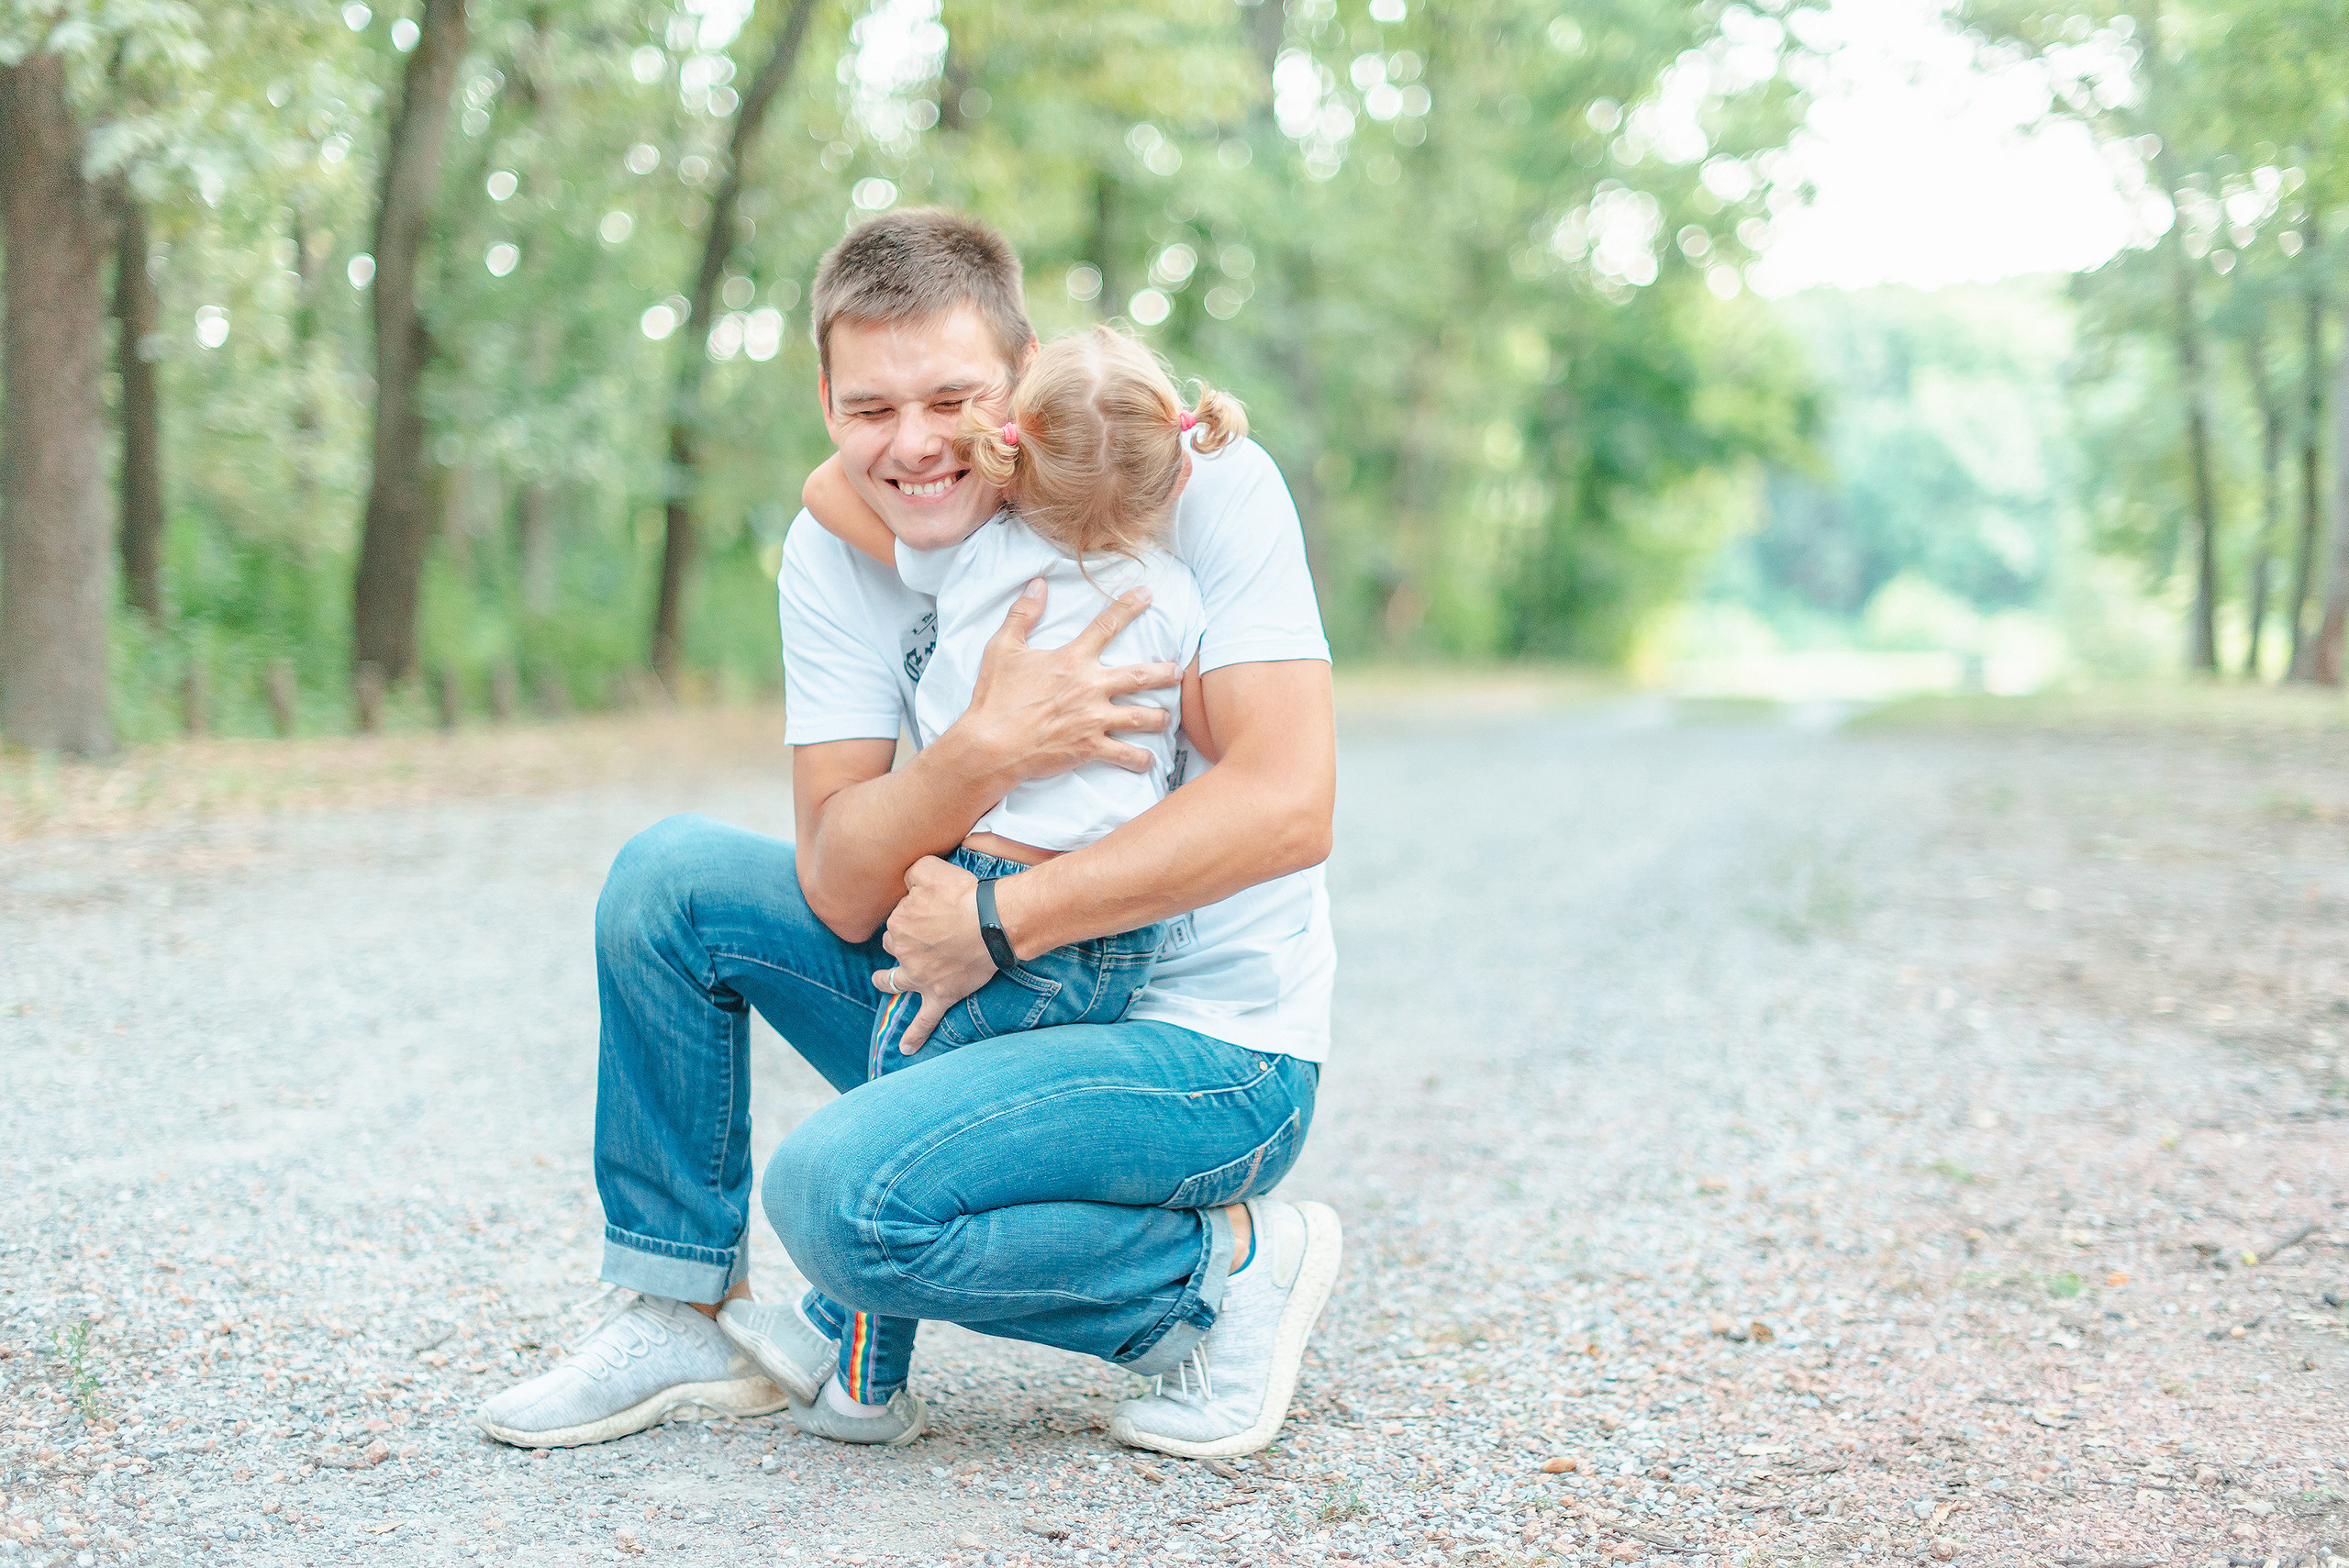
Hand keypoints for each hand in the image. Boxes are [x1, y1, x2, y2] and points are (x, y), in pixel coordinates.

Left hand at [871, 855, 997, 1053]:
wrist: (991, 923)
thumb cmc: (963, 894)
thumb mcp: (930, 868)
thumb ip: (911, 873)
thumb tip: (905, 882)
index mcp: (898, 922)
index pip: (897, 918)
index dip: (911, 913)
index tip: (928, 909)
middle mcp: (902, 951)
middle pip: (894, 946)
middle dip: (902, 941)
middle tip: (924, 934)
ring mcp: (919, 976)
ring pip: (895, 980)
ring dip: (885, 980)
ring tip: (879, 981)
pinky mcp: (940, 994)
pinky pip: (924, 1020)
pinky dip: (915, 1035)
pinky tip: (905, 1049)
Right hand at [960, 579, 1182, 783]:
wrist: (990, 745)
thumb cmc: (995, 698)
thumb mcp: (1002, 648)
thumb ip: (1022, 614)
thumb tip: (1037, 584)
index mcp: (1072, 660)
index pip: (1107, 626)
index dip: (1129, 607)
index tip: (1148, 595)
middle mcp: (1090, 687)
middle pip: (1140, 676)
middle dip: (1164, 673)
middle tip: (1179, 672)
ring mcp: (1093, 719)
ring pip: (1141, 717)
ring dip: (1159, 717)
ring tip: (1168, 717)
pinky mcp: (1090, 747)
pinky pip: (1125, 754)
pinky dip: (1141, 759)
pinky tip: (1149, 761)